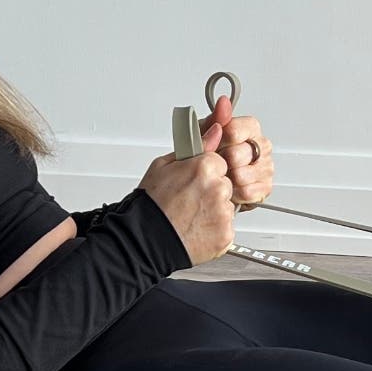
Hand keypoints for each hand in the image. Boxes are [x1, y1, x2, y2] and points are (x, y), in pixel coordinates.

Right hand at [137, 111, 236, 265]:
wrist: (144, 240)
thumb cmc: (151, 205)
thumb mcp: (164, 165)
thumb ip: (196, 145)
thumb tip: (215, 129)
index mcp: (205, 167)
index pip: (219, 162)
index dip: (204, 172)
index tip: (192, 182)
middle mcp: (218, 188)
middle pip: (225, 183)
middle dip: (212, 190)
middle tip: (189, 201)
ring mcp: (223, 213)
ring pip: (227, 205)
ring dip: (214, 210)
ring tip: (191, 216)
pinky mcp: (226, 234)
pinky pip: (227, 227)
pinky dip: (215, 229)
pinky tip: (196, 228)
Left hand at [208, 94, 272, 211]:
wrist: (212, 181)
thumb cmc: (211, 154)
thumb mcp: (206, 133)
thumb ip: (216, 118)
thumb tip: (223, 102)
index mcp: (250, 128)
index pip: (237, 130)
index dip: (221, 139)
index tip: (215, 144)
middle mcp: (262, 145)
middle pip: (238, 154)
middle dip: (222, 161)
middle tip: (217, 162)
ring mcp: (266, 167)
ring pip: (242, 174)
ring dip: (227, 178)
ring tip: (223, 175)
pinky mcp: (265, 187)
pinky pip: (247, 191)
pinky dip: (234, 192)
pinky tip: (230, 187)